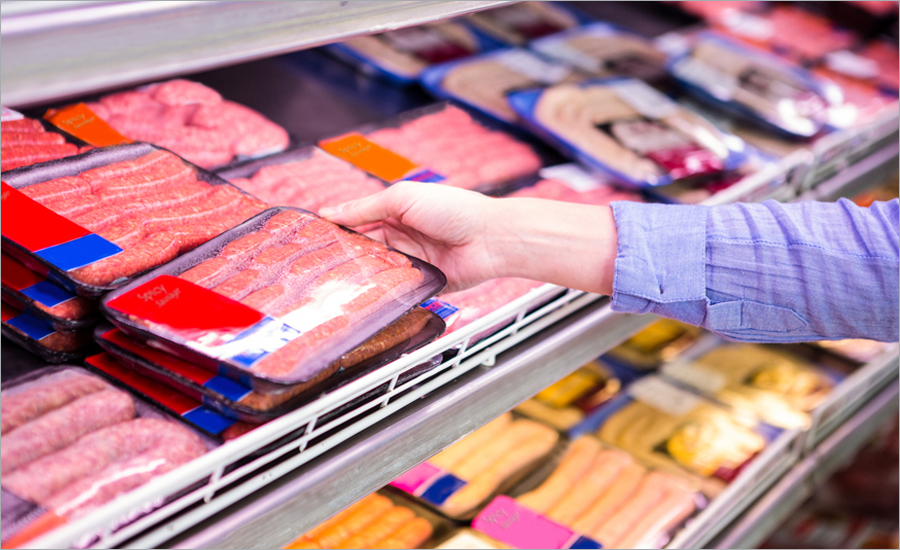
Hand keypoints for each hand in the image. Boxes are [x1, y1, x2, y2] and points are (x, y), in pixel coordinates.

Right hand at [320, 182, 502, 291]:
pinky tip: (365, 293)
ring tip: (337, 279)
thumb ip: (367, 206)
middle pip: (363, 249)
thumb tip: (330, 212)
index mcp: (394, 212)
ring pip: (375, 271)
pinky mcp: (420, 284)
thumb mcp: (404, 197)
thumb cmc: (454, 209)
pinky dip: (382, 290)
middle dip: (345, 255)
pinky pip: (395, 289)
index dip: (336, 229)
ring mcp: (409, 262)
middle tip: (319, 264)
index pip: (357, 222)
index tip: (312, 238)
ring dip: (362, 273)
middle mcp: (400, 237)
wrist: (489, 238)